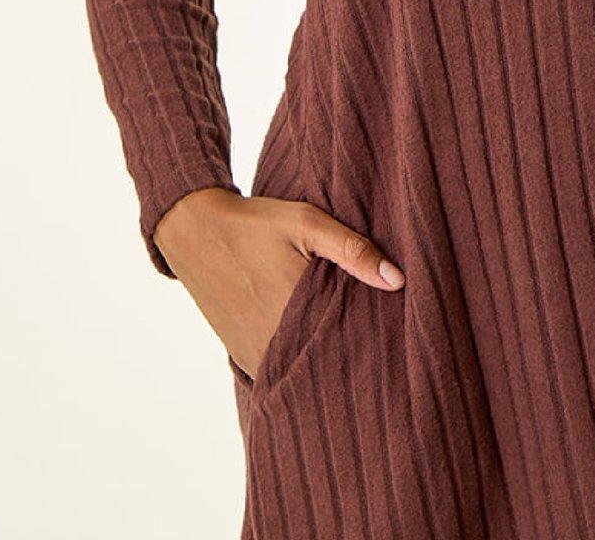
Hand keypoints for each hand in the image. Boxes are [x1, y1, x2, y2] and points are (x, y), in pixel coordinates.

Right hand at [153, 187, 404, 377]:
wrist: (196, 232)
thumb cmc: (257, 224)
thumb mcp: (307, 224)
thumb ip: (352, 250)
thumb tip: (398, 281)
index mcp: (296, 310)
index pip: (349, 339)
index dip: (373, 339)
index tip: (394, 337)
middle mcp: (275, 342)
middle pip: (328, 359)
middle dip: (352, 354)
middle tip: (380, 350)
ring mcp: (256, 354)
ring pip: (302, 370)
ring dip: (323, 361)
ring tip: (350, 351)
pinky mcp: (243, 357)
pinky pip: (278, 372)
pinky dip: (296, 365)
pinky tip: (313, 349)